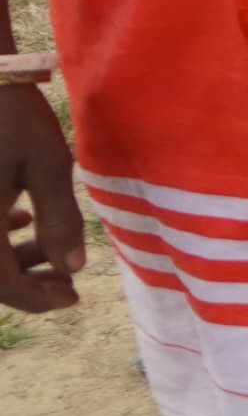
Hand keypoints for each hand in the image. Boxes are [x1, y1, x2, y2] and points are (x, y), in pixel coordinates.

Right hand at [0, 83, 82, 311]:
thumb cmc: (12, 117)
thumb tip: (73, 268)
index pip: (3, 286)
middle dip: (27, 280)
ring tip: (50, 246)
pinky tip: (19, 216)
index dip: (38, 299)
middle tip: (67, 279)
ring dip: (11, 257)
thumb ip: (61, 220)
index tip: (73, 298)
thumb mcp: (48, 166)